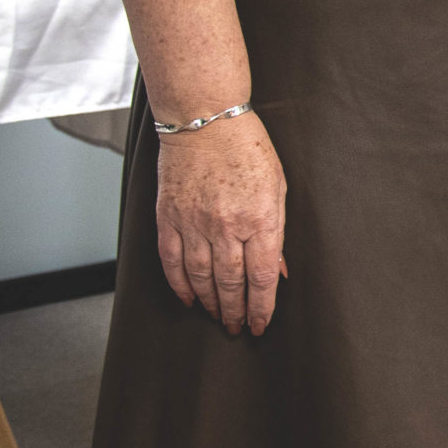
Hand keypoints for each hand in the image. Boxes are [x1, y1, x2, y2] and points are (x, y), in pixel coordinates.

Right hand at [155, 110, 287, 334]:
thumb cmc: (247, 149)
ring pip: (201, 278)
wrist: (205, 119)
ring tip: (218, 317)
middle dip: (236, 312)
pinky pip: (172, 261)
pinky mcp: (169, 217)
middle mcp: (226, 226)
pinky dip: (179, 285)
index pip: (261, 278)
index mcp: (259, 219)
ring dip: (211, 303)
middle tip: (238, 328)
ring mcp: (194, 223)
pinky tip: (189, 298)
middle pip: (231, 284)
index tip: (260, 325)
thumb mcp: (277, 189)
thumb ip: (277, 232)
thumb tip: (278, 271)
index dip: (261, 308)